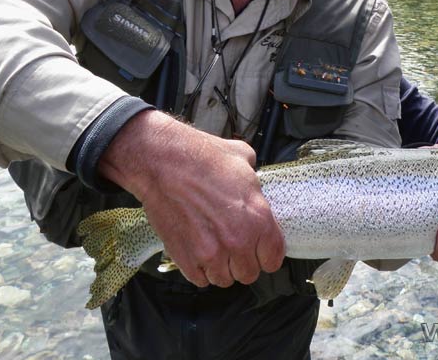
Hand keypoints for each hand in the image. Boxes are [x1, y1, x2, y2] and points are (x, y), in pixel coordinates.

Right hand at [98, 110, 284, 287]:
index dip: (268, 254)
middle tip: (235, 247)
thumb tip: (254, 187)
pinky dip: (200, 270)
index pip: (274, 258)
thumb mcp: (244, 159)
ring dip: (222, 268)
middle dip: (244, 262)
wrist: (163, 162)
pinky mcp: (185, 258)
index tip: (261, 250)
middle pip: (249, 274)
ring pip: (224, 280)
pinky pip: (200, 279)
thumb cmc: (201, 157)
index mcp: (258, 218)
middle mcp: (237, 241)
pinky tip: (198, 252)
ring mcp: (210, 253)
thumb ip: (254, 182)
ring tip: (215, 249)